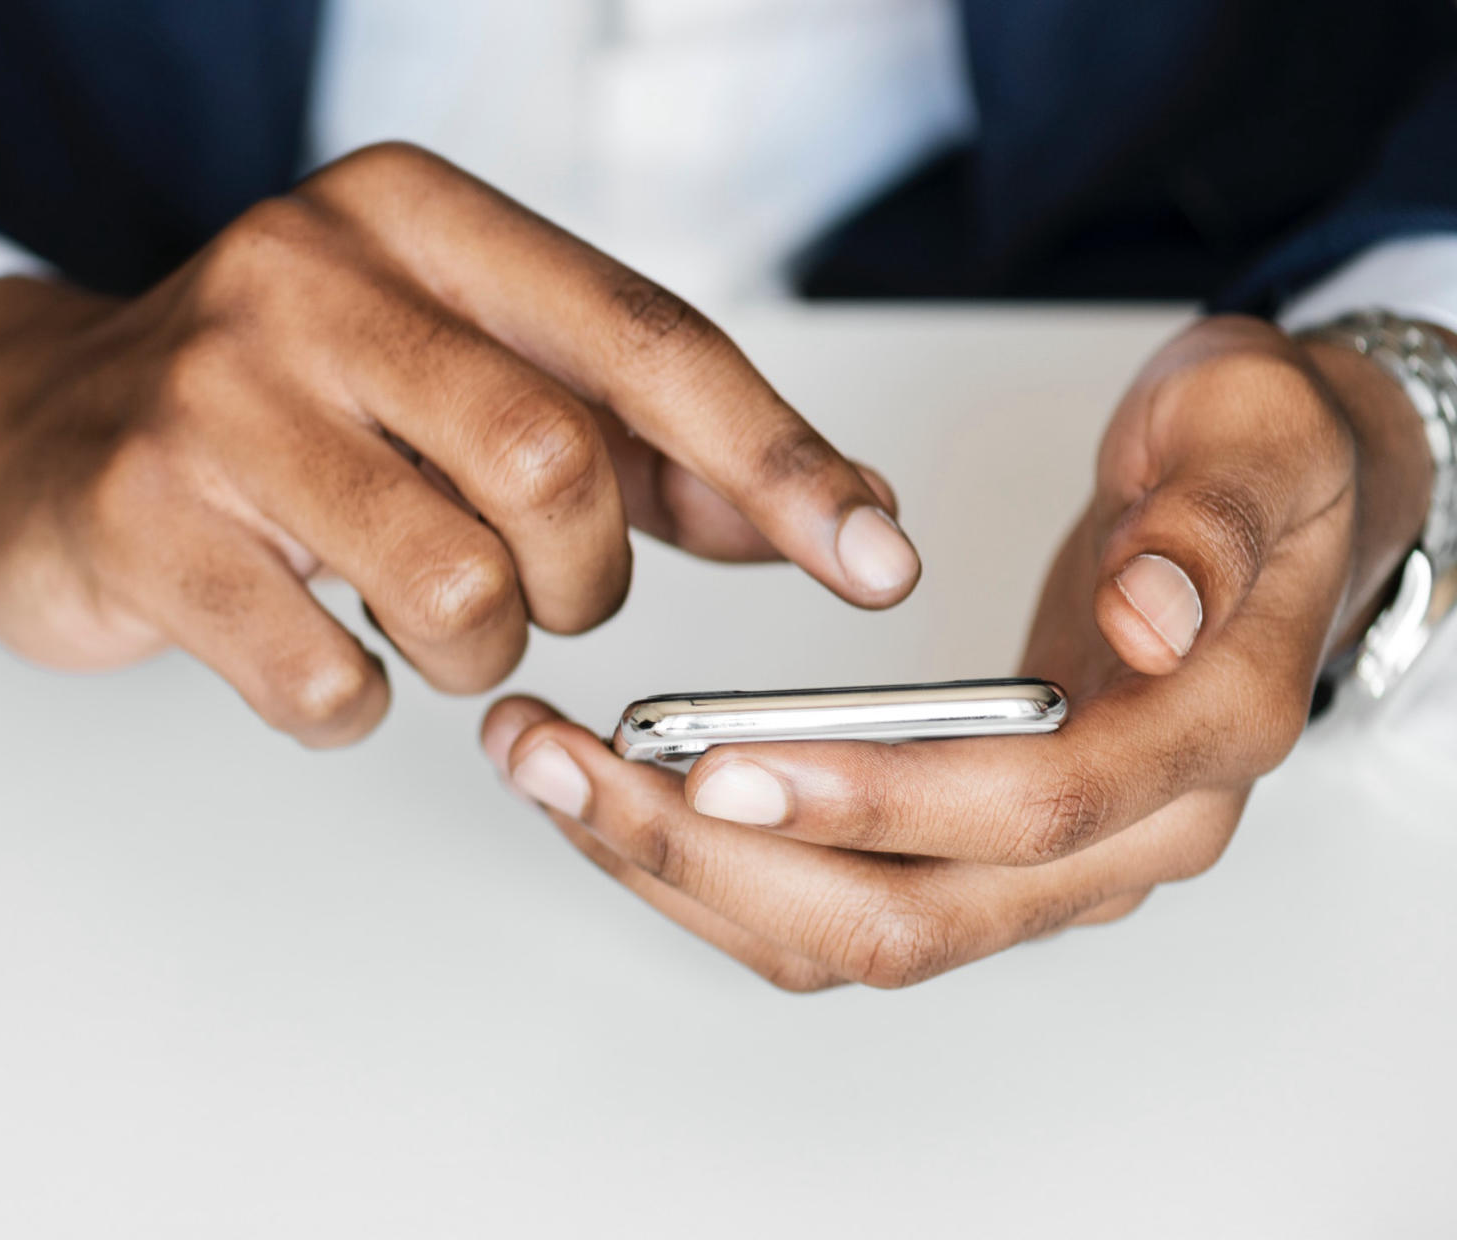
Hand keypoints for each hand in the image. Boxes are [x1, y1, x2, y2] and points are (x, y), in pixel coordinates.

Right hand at [0, 143, 916, 745]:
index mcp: (411, 217)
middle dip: (581, 581)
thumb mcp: (458, 375)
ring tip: (417, 617)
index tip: (874, 560)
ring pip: (455, 589)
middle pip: (556, 468)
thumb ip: (636, 438)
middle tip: (534, 593)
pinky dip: (353, 702)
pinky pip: (328, 679)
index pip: (644, 340)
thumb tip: (823, 513)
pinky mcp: (138, 520)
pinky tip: (314, 651)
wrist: (32, 431)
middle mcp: (306, 275)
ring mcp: (210, 396)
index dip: (777, 463)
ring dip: (472, 650)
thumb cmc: (283, 408)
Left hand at [484, 315, 1433, 989]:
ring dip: (683, 872)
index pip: (1028, 814)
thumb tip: (1148, 617)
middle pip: (906, 917)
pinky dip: (713, 868)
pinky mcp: (978, 851)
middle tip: (563, 763)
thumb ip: (1207, 523)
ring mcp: (1050, 865)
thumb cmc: (1258, 467)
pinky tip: (616, 793)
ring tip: (547, 769)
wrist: (1273, 508)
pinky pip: (833, 904)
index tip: (718, 764)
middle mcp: (1129, 838)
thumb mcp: (1252, 435)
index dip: (873, 801)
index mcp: (1203, 741)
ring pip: (848, 935)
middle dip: (715, 858)